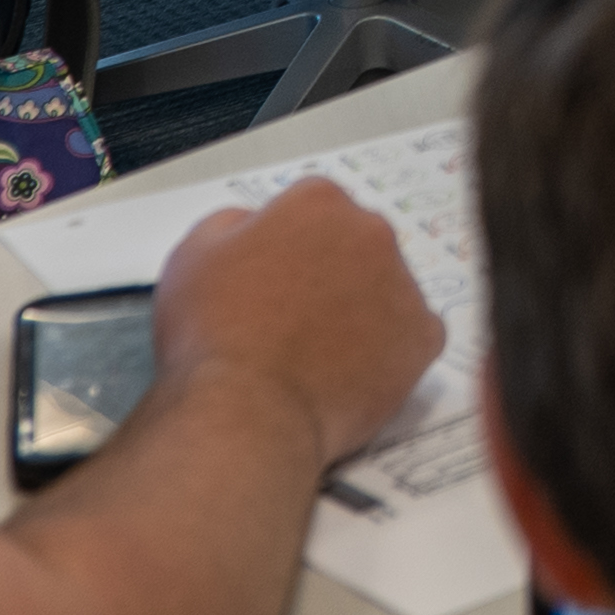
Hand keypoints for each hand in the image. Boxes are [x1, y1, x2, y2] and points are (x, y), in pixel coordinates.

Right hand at [149, 179, 441, 481]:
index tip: (272, 274)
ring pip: (385, 287)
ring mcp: (402, 285)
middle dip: (328, 270)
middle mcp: (369, 232)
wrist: (245, 411)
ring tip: (315, 350)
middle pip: (354, 242)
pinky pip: (412, 335)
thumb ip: (229, 223)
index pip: (313, 207)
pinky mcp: (421, 338)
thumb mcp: (192, 255)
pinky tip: (349, 368)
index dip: (287, 244)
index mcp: (317, 203)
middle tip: (291, 314)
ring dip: (359, 308)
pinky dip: (388, 349)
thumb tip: (251, 227)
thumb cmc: (214, 338)